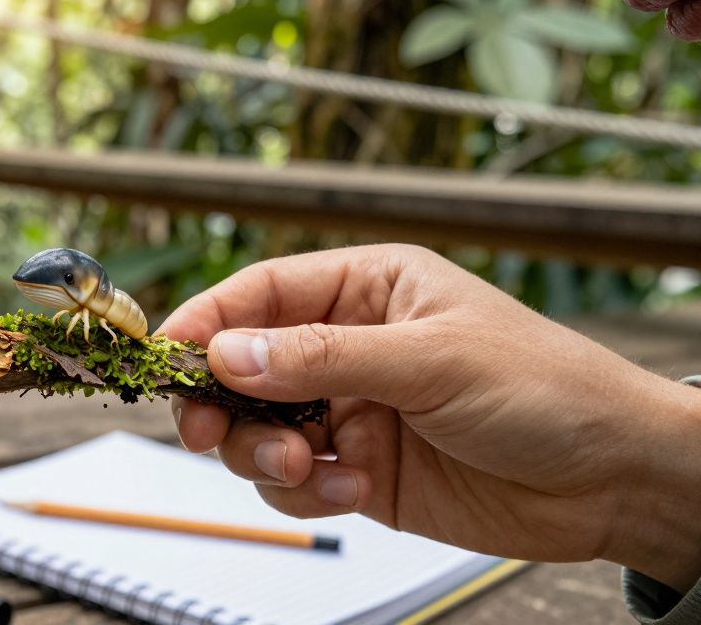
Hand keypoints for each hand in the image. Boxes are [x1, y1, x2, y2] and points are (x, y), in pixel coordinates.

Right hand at [160, 244, 700, 591]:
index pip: (261, 293)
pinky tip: (351, 491)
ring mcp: (350, 410)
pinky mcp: (359, 469)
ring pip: (257, 429)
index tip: (166, 358)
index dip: (207, 322)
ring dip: (264, 454)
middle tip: (211, 432)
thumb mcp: (432, 359)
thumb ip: (323, 356)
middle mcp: (348, 346)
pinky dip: (303, 492)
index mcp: (366, 288)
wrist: (613, 481)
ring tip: (307, 467)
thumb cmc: (546, 389)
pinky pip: (293, 481)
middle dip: (221, 402)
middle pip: (242, 367)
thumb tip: (227, 354)